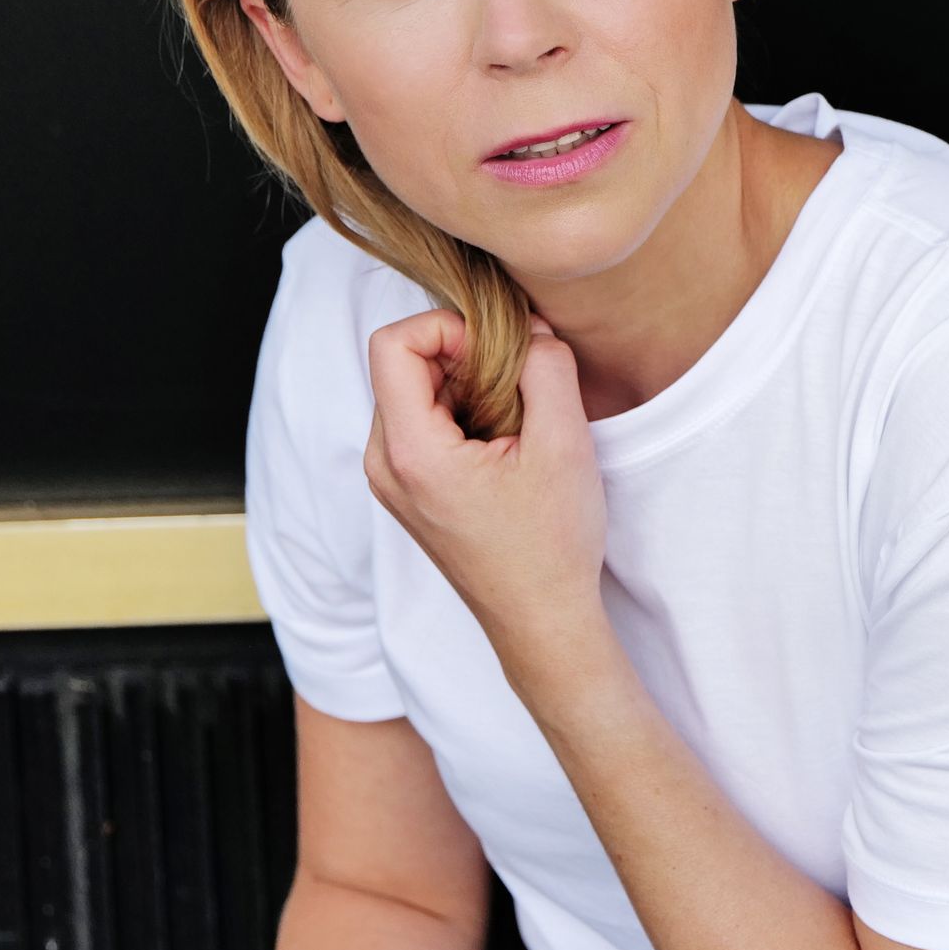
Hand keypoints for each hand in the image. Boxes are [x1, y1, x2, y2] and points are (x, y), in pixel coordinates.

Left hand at [362, 309, 612, 700]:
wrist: (542, 621)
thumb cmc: (550, 546)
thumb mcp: (564, 444)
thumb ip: (547, 367)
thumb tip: (531, 329)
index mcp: (410, 453)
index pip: (392, 344)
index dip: (447, 328)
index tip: (497, 353)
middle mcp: (384, 465)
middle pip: (401, 365)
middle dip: (461, 357)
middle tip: (517, 386)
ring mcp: (391, 480)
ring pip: (413, 391)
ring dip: (464, 386)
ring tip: (514, 422)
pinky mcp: (407, 490)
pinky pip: (421, 422)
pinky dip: (461, 413)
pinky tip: (503, 444)